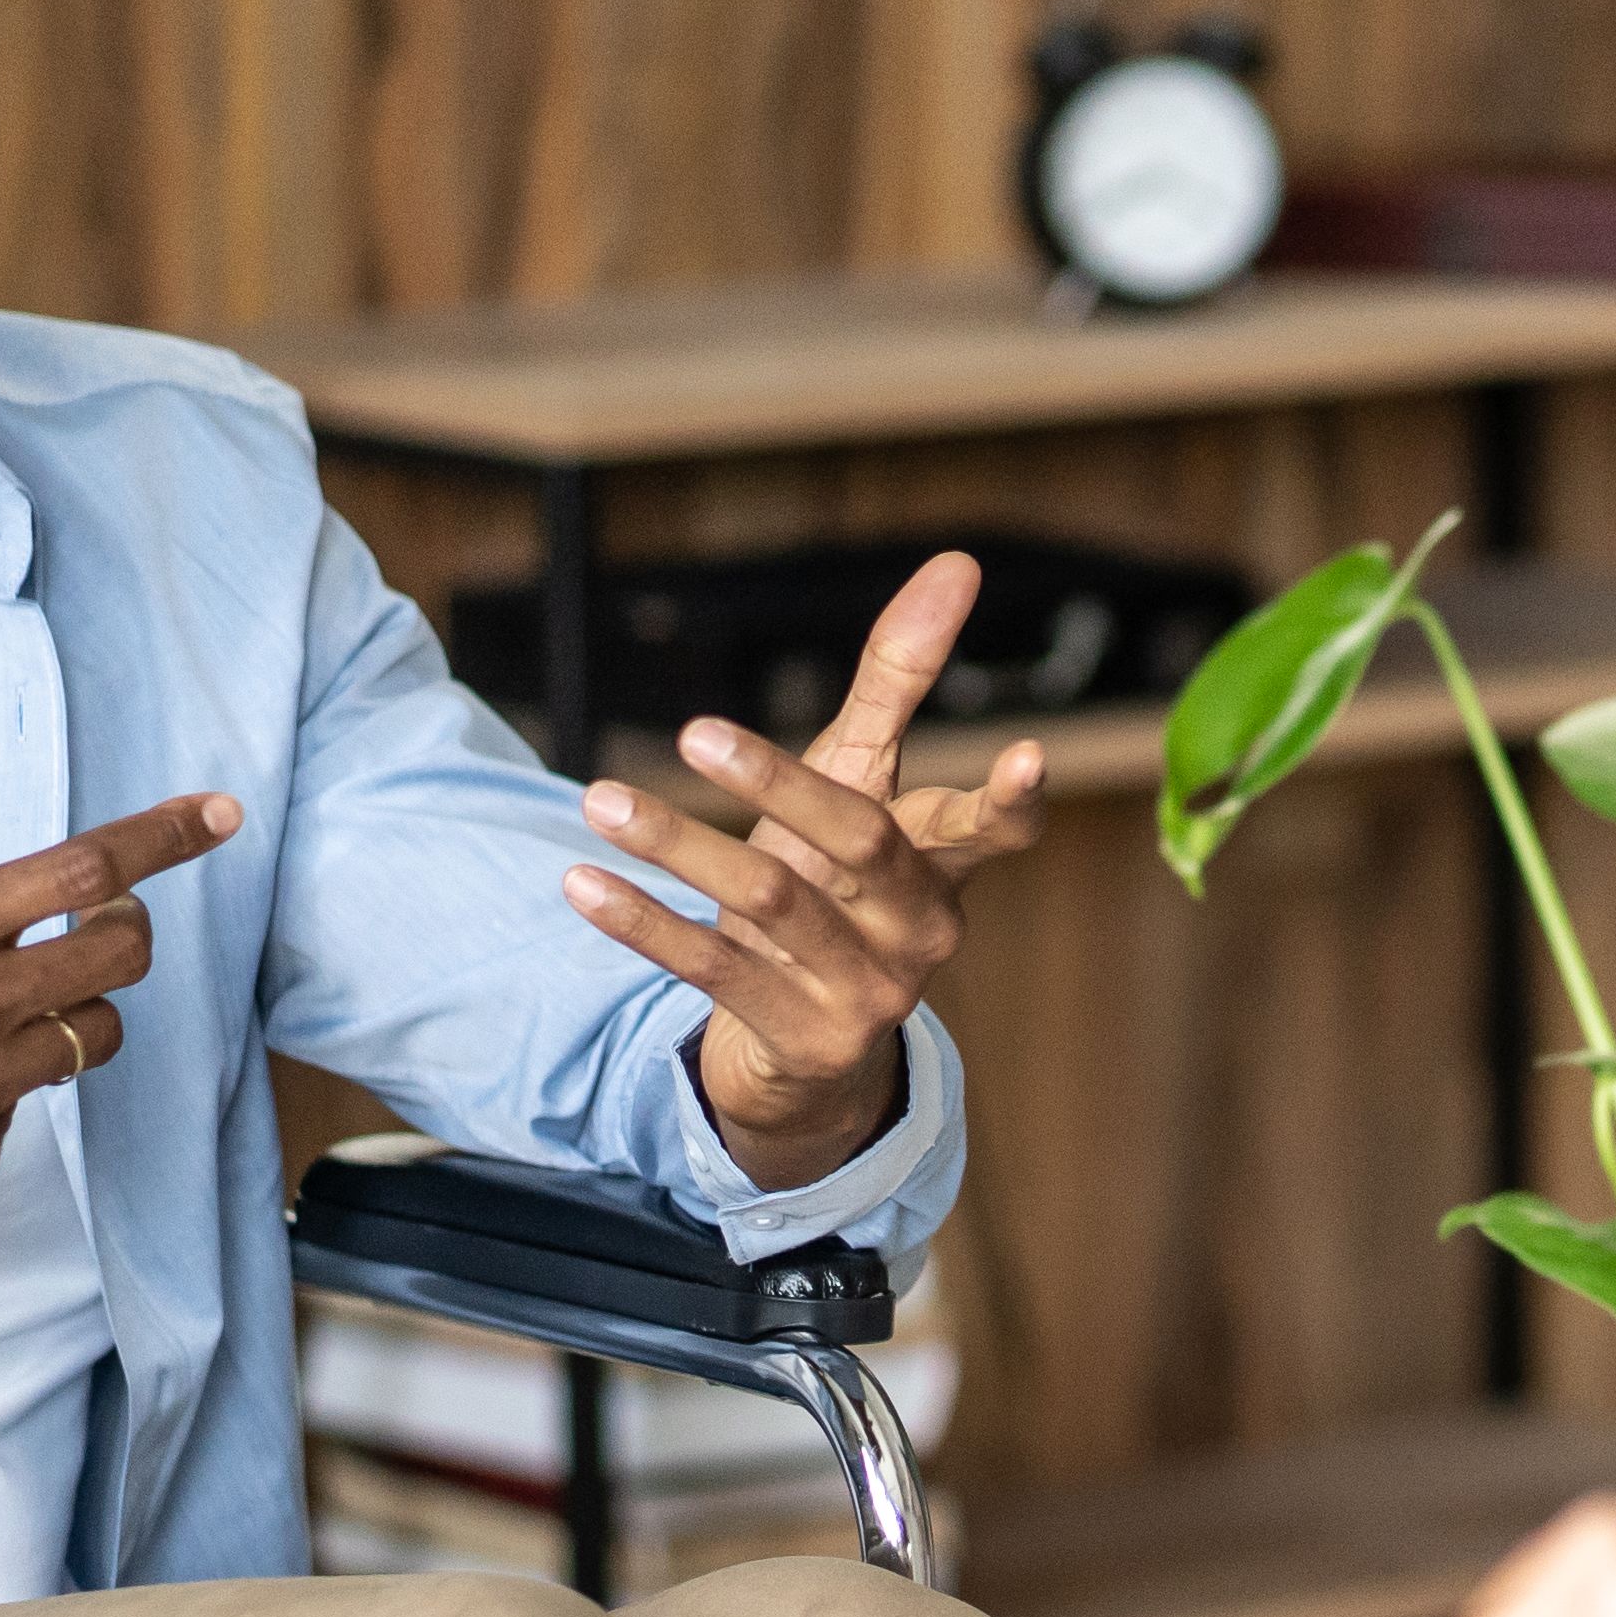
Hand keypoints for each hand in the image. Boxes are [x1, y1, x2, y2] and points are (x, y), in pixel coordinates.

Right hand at [0, 626, 239, 1289]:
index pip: (85, 872)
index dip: (163, 837)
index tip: (217, 815)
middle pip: (119, 957)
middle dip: (123, 929)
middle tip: (95, 922)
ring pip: (92, 1038)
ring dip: (72, 1008)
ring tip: (3, 996)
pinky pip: (26, 1104)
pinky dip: (1, 1080)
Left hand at [564, 550, 1051, 1188]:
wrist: (806, 1053)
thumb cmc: (838, 884)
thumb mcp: (863, 780)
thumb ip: (900, 682)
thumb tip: (958, 563)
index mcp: (943, 864)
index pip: (993, 829)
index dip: (1013, 797)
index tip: (1030, 753)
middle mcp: (920, 930)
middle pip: (860, 842)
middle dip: (778, 785)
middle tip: (694, 729)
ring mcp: (867, 994)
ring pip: (769, 902)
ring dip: (676, 844)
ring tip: (599, 797)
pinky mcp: (801, 1040)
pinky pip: (713, 969)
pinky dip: (644, 922)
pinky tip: (585, 882)